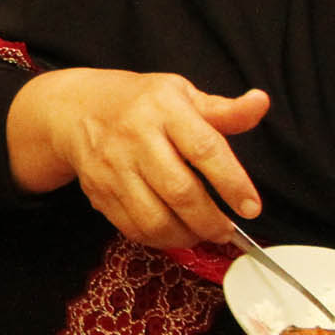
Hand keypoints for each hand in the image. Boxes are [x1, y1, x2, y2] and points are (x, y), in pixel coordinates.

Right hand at [7, 67, 269, 248]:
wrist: (75, 110)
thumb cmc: (140, 103)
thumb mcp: (182, 94)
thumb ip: (223, 110)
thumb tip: (260, 103)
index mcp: (164, 108)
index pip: (204, 148)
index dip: (232, 182)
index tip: (251, 207)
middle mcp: (136, 137)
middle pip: (179, 191)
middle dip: (210, 220)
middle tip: (226, 229)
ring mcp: (113, 167)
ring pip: (154, 218)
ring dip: (185, 236)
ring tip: (202, 233)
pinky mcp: (98, 192)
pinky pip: (132, 228)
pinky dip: (159, 239)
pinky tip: (174, 233)